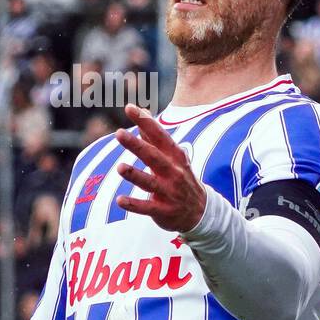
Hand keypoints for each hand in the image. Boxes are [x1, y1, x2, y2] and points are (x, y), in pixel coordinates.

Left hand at [113, 103, 206, 232]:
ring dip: (135, 175)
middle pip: (154, 157)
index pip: (159, 135)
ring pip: (150, 183)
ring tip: (120, 168)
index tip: (130, 108)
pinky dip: (134, 204)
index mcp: (175, 156)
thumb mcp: (172, 157)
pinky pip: (147, 207)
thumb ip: (154, 136)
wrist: (200, 212)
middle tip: (119, 133)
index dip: (146, 122)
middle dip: (137, 145)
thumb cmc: (180, 178)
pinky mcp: (164, 211)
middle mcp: (174, 172)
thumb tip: (142, 111)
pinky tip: (120, 200)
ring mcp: (170, 192)